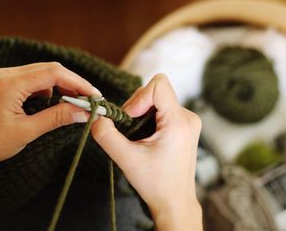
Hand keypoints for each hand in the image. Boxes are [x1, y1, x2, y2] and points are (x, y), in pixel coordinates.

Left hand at [0, 62, 99, 179]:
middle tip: (89, 100)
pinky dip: (48, 90)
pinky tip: (54, 104)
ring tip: (75, 104)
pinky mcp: (4, 85)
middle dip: (72, 84)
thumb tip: (84, 112)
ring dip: (61, 87)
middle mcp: (6, 74)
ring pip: (42, 74)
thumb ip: (57, 118)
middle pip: (50, 70)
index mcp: (10, 84)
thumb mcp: (27, 132)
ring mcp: (4, 78)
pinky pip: (32, 81)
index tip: (94, 96)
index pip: (53, 73)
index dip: (78, 83)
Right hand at [91, 74, 202, 230]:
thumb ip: (106, 135)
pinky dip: (149, 118)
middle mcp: (188, 117)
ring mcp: (188, 121)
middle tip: (129, 131)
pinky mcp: (185, 126)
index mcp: (179, 121)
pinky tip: (146, 138)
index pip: (158, 84)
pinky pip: (163, 109)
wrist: (175, 202)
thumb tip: (96, 116)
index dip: (138, 97)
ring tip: (137, 137)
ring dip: (142, 113)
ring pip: (158, 100)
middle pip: (156, 91)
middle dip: (137, 107)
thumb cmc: (156, 184)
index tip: (129, 118)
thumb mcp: (126, 159)